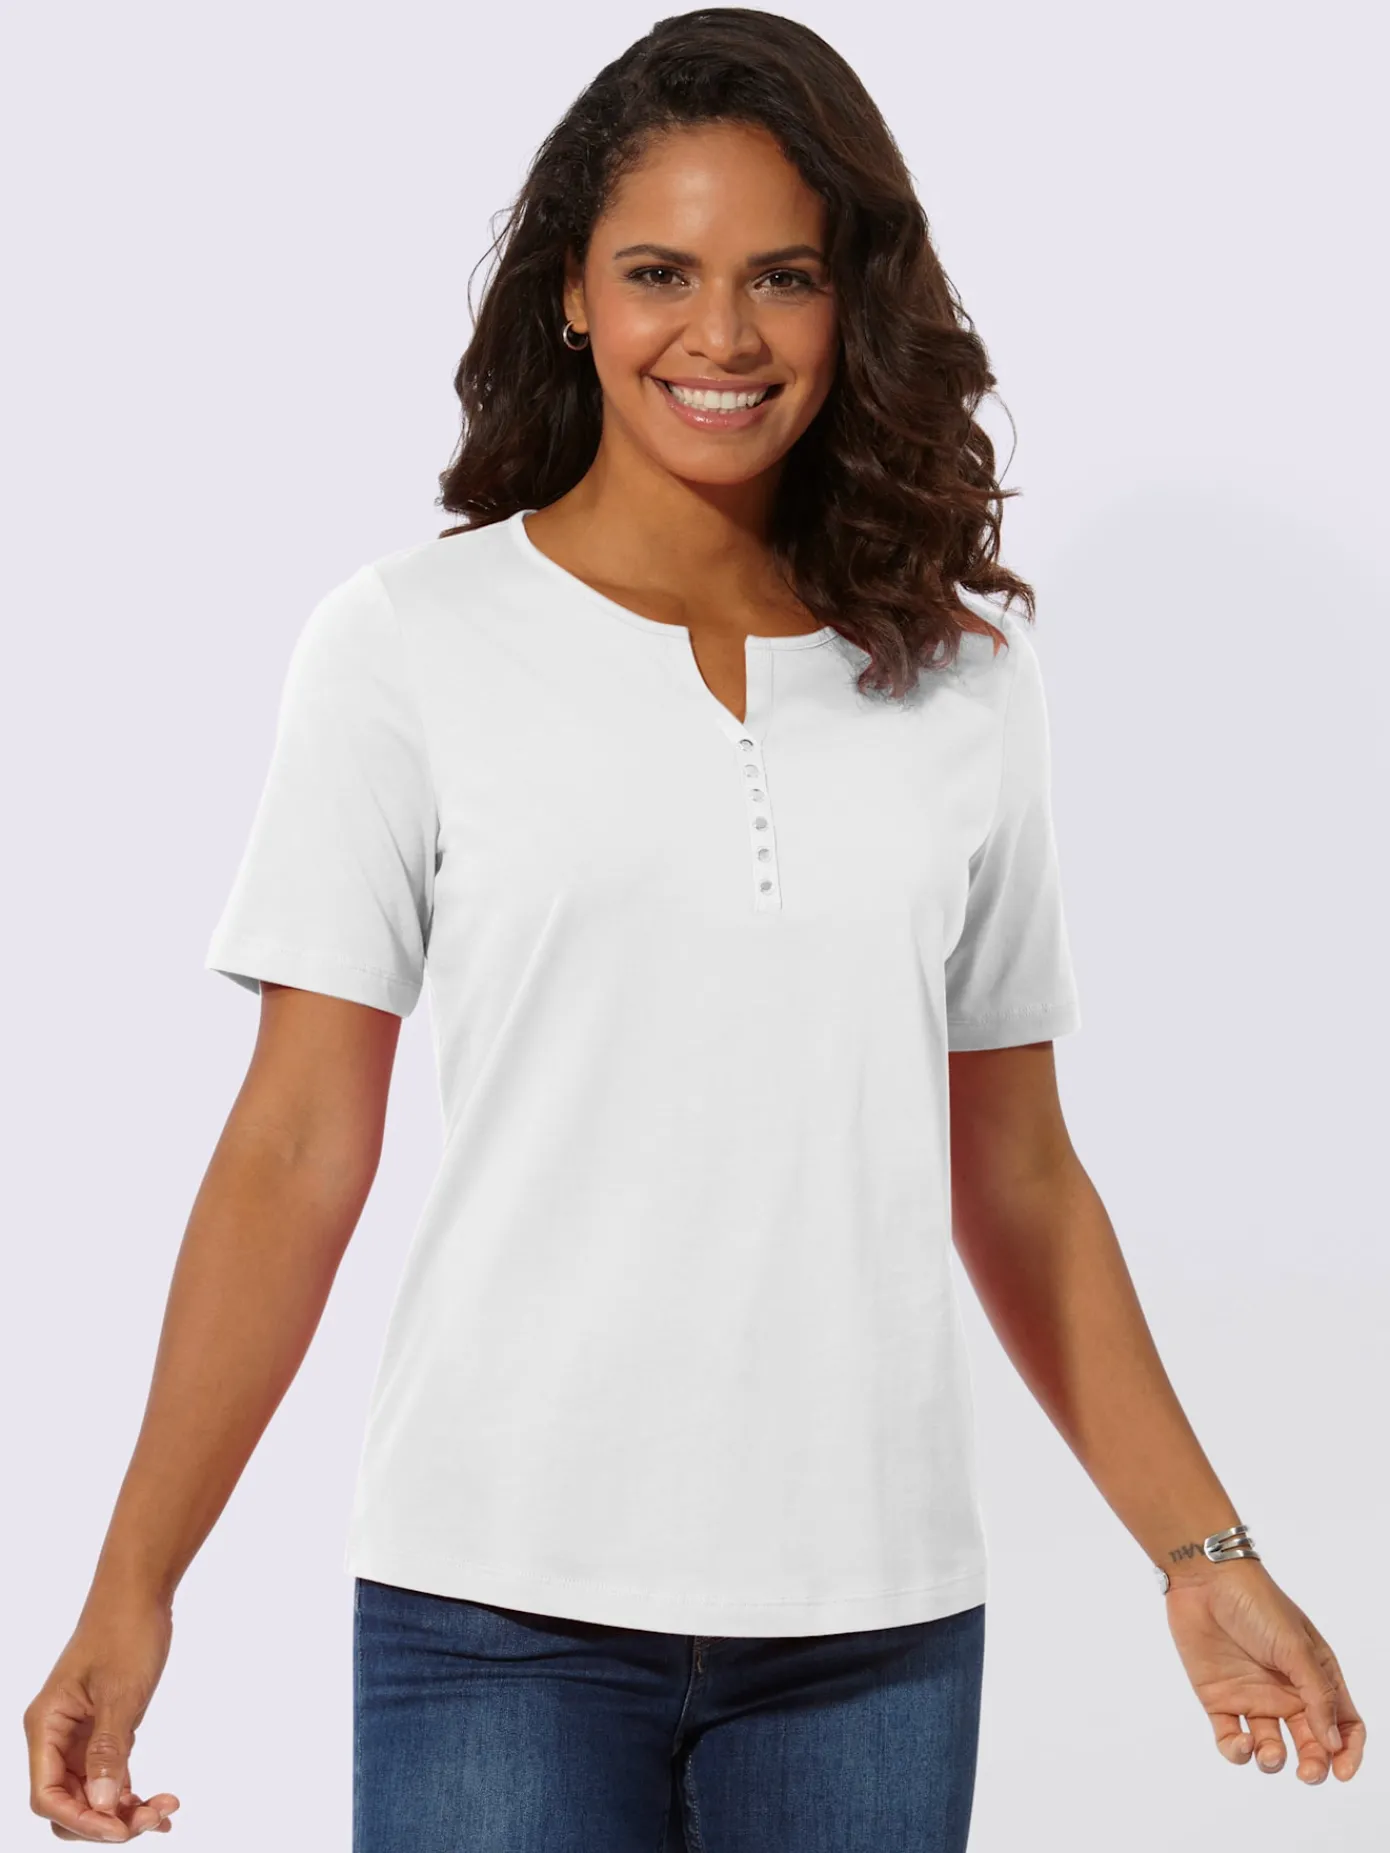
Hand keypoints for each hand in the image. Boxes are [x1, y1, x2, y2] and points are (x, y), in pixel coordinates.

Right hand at [24, 1590, 180, 1840]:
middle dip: (105, 1821)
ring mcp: (78, 1735)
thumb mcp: (120, 1693)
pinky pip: (109, 1776)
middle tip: (153, 1820)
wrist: (141, 1590)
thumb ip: (107, 1751)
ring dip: (124, 1811)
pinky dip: (131, 1794)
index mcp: (45, 1726)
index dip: (82, 1820)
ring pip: (91, 1794)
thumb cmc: (125, 1631)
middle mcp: (55, 1736)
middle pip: (68, 1804)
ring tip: (166, 1812)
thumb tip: (102, 1805)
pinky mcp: (102, 1730)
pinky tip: (161, 1806)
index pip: (47, 1796)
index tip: (122, 1829)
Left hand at [1163, 1558, 1364, 1783]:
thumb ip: (1317, 1695)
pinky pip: (1231, 1741)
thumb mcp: (1296, 1647)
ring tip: (1270, 1754)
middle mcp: (1287, 1692)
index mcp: (1314, 1676)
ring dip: (1274, 1762)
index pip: (1343, 1723)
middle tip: (1307, 1773)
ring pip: (1271, 1749)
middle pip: (1310, 1743)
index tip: (1341, 1771)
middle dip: (1314, 1765)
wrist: (1204, 1580)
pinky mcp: (1220, 1701)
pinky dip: (1238, 1753)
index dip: (1348, 1751)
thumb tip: (1334, 1743)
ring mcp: (1253, 1698)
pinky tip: (1243, 1744)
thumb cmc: (1257, 1604)